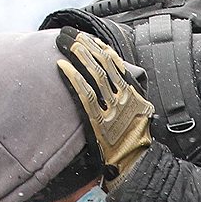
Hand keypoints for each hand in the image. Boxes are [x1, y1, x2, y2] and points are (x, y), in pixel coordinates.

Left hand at [55, 27, 153, 191]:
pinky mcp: (99, 121)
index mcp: (134, 94)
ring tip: (63, 43)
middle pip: (101, 64)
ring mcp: (112, 109)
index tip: (85, 37)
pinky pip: (84, 95)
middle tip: (67, 34)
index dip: (98, 47)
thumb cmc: (135, 143)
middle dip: (83, 46)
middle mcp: (124, 98)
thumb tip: (116, 84)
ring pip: (93, 75)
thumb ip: (128, 98)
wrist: (137, 167)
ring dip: (77, 55)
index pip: (115, 63)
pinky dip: (72, 78)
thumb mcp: (139, 115)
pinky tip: (61, 67)